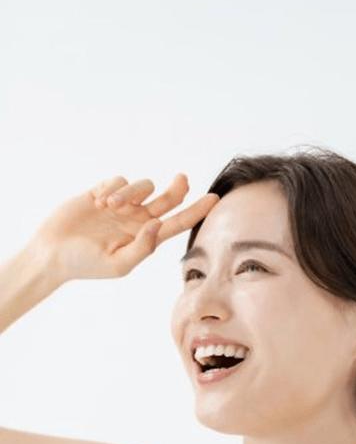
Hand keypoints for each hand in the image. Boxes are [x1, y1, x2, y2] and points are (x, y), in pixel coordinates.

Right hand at [28, 173, 217, 281]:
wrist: (52, 253)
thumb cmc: (85, 265)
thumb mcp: (118, 265)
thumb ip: (142, 247)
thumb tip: (159, 224)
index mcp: (145, 238)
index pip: (178, 222)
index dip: (197, 211)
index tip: (215, 198)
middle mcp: (137, 220)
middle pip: (168, 198)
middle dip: (178, 187)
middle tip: (183, 178)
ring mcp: (121, 205)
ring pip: (142, 186)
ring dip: (130, 191)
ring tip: (110, 205)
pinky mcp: (102, 192)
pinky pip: (118, 179)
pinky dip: (113, 187)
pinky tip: (99, 200)